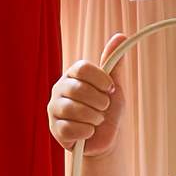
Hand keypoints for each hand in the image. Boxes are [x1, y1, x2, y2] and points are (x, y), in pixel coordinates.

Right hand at [47, 32, 126, 155]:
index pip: (82, 68)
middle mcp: (60, 89)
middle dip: (99, 101)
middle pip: (78, 89)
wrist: (105, 139)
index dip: (100, 79)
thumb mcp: (114, 86)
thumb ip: (114, 63)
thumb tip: (120, 36)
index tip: (111, 89)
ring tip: (97, 120)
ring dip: (94, 117)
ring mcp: (54, 109)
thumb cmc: (108, 110)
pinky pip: (70, 128)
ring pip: (73, 109)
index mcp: (72, 75)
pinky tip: (89, 131)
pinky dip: (86, 131)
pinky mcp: (55, 129)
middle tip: (104, 108)